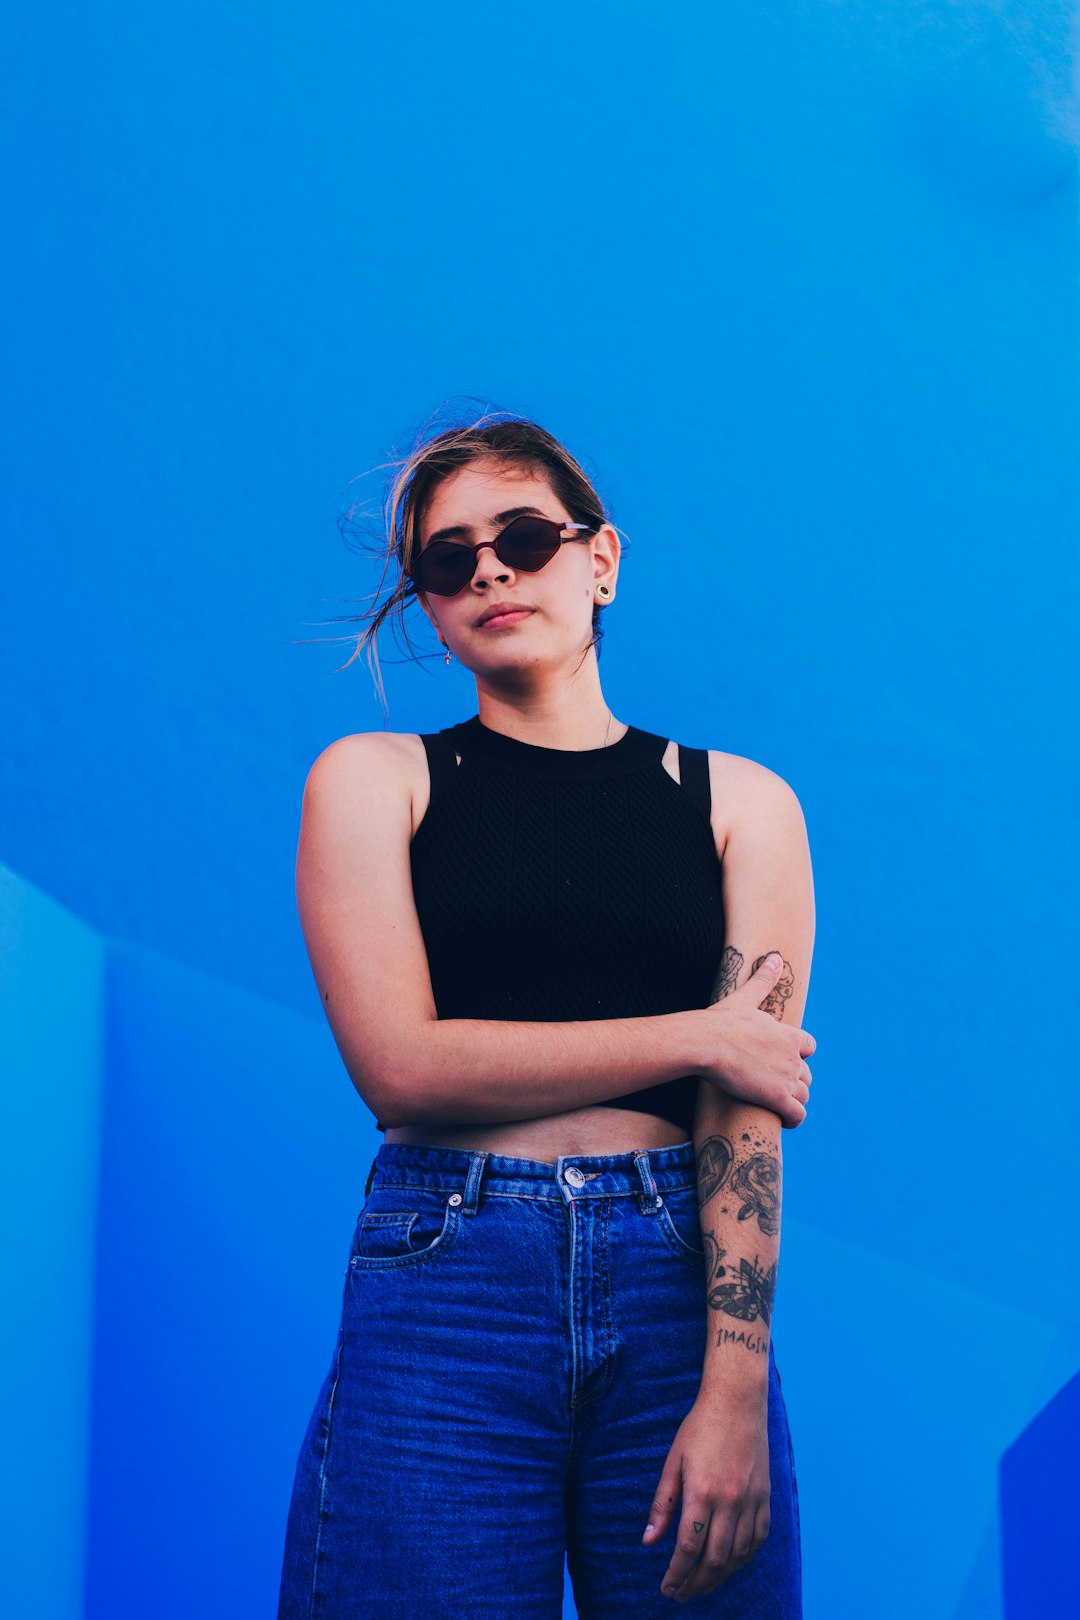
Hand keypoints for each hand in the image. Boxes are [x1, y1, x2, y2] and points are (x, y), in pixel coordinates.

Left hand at [642, 1386, 770, 1601]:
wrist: (737, 1401)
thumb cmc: (700, 1428)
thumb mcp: (673, 1462)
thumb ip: (662, 1504)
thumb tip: (648, 1541)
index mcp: (702, 1492)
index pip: (688, 1548)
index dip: (676, 1574)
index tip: (667, 1588)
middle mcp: (730, 1501)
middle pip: (714, 1560)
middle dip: (695, 1583)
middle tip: (681, 1593)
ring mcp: (751, 1500)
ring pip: (738, 1555)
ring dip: (719, 1576)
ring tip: (702, 1583)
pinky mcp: (765, 1497)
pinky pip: (758, 1540)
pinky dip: (744, 1558)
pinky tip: (731, 1563)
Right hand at [698, 956, 814, 1126]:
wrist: (707, 1044)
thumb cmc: (722, 1021)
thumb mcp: (745, 998)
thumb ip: (764, 980)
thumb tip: (776, 957)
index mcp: (789, 1034)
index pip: (809, 1046)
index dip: (799, 1054)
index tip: (783, 1058)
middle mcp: (793, 1057)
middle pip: (806, 1074)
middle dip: (795, 1079)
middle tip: (774, 1083)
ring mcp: (787, 1078)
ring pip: (804, 1095)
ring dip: (794, 1100)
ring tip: (777, 1104)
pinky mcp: (777, 1098)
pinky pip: (797, 1115)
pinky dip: (794, 1119)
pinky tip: (784, 1120)